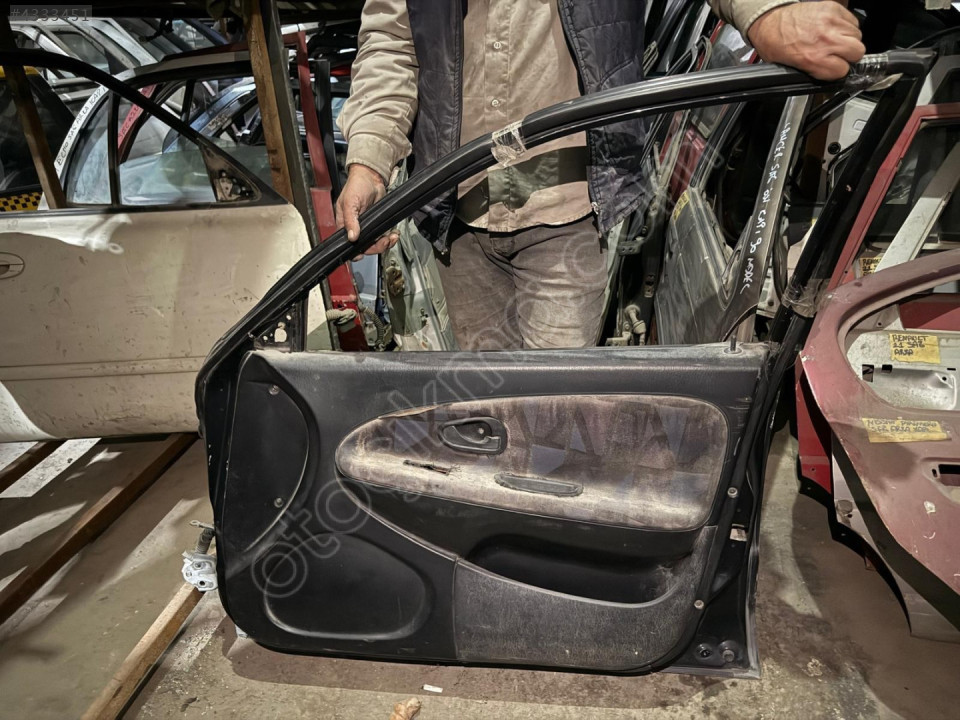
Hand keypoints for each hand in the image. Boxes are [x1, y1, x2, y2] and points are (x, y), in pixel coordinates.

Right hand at [335, 164, 399, 254]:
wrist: (372, 177)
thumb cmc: (356, 186)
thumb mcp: (350, 202)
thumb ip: (350, 220)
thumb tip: (352, 237)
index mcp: (344, 225)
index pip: (347, 245)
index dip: (355, 252)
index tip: (363, 253)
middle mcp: (355, 228)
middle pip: (364, 247)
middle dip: (376, 247)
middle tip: (384, 241)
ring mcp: (367, 227)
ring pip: (375, 243)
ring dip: (385, 243)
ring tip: (392, 237)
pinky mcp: (377, 224)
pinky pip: (383, 236)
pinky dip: (389, 238)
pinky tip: (393, 234)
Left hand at [748, 1, 865, 80]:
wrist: (769, 21)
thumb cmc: (776, 43)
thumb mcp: (791, 68)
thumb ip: (814, 73)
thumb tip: (829, 75)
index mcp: (813, 58)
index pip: (843, 70)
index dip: (838, 70)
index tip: (834, 67)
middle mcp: (825, 40)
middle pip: (857, 52)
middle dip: (849, 56)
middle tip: (838, 55)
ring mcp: (831, 22)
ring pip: (857, 35)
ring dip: (848, 39)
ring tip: (834, 40)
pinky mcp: (833, 8)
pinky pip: (852, 21)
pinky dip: (846, 26)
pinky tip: (833, 29)